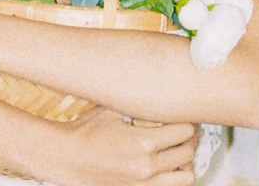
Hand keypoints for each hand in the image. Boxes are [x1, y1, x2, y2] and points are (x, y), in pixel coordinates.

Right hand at [50, 107, 198, 185]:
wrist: (67, 157)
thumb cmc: (87, 131)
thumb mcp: (112, 109)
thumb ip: (136, 100)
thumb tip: (153, 83)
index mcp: (143, 141)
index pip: (185, 131)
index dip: (188, 120)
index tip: (185, 115)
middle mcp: (147, 166)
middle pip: (188, 152)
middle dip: (190, 138)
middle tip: (186, 129)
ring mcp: (143, 183)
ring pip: (185, 177)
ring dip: (186, 162)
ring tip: (180, 150)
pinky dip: (174, 177)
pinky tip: (168, 165)